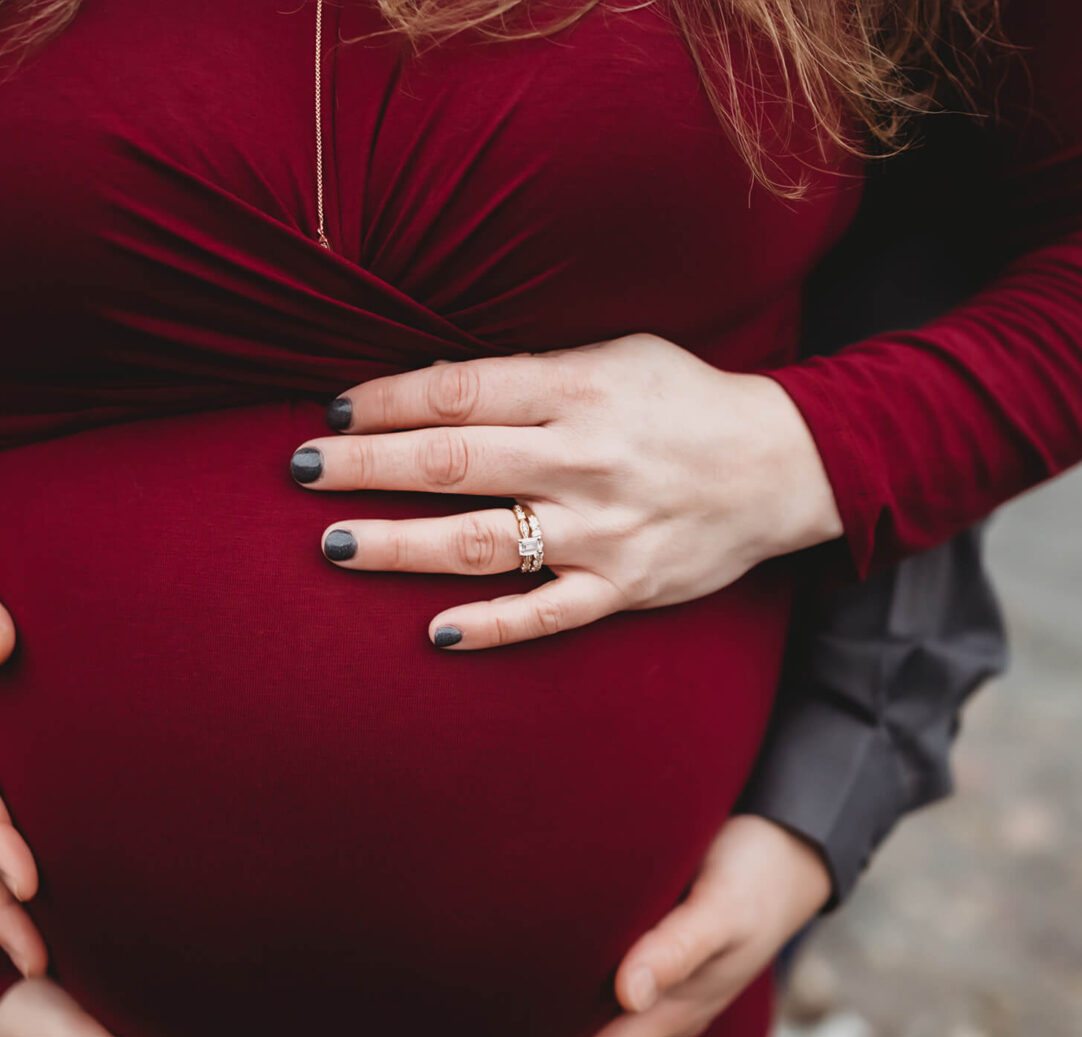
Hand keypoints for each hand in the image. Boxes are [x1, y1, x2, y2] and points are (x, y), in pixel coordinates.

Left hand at [293, 333, 843, 649]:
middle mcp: (585, 460)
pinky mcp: (623, 588)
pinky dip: (492, 627)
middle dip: (365, 466)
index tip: (334, 410)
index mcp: (579, 390)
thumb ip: (531, 373)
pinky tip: (434, 634)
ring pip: (482, 542)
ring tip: (331, 544)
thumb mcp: (616, 356)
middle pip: (453, 463)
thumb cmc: (681, 401)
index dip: (388, 401)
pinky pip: (547, 614)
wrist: (783, 467)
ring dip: (398, 545)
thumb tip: (431, 386)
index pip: (460, 392)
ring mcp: (603, 531)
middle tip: (298, 468)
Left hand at [448, 814, 831, 1036]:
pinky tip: (522, 994)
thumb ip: (676, 947)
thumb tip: (628, 993)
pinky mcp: (655, 956)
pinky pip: (595, 998)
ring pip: (587, 1033)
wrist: (797, 847)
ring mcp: (660, 987)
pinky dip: (553, 1008)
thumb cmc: (756, 874)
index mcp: (674, 1011)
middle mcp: (661, 1009)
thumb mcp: (721, 908)